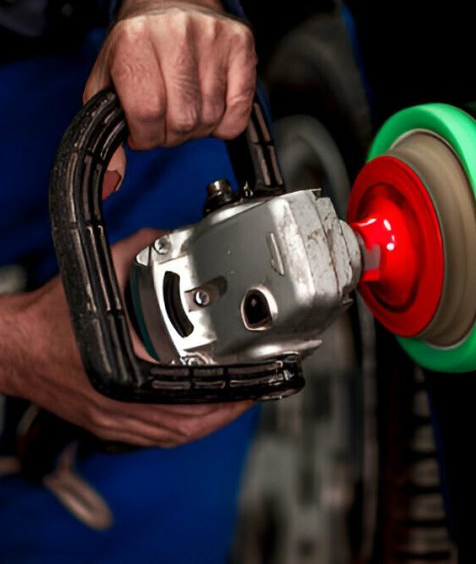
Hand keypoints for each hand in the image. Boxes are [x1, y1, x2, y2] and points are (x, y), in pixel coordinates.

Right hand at [0, 229, 251, 447]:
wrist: (11, 346)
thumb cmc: (46, 321)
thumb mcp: (97, 277)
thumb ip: (138, 253)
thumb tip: (167, 238)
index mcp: (125, 372)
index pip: (189, 395)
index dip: (226, 393)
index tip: (250, 383)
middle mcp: (121, 404)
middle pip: (189, 424)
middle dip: (227, 412)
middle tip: (252, 395)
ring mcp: (112, 420)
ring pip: (173, 435)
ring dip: (208, 424)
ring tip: (234, 406)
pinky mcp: (106, 424)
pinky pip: (154, 437)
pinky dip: (182, 430)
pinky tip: (197, 418)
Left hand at [84, 0, 257, 194]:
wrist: (171, 3)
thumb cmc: (139, 46)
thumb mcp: (109, 80)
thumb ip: (105, 130)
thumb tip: (111, 181)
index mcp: (134, 38)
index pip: (147, 112)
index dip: (146, 136)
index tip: (143, 132)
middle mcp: (175, 32)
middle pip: (183, 119)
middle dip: (172, 134)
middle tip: (166, 122)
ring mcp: (213, 36)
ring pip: (212, 118)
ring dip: (198, 128)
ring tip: (187, 110)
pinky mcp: (241, 43)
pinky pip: (239, 110)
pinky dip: (225, 123)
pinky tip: (211, 107)